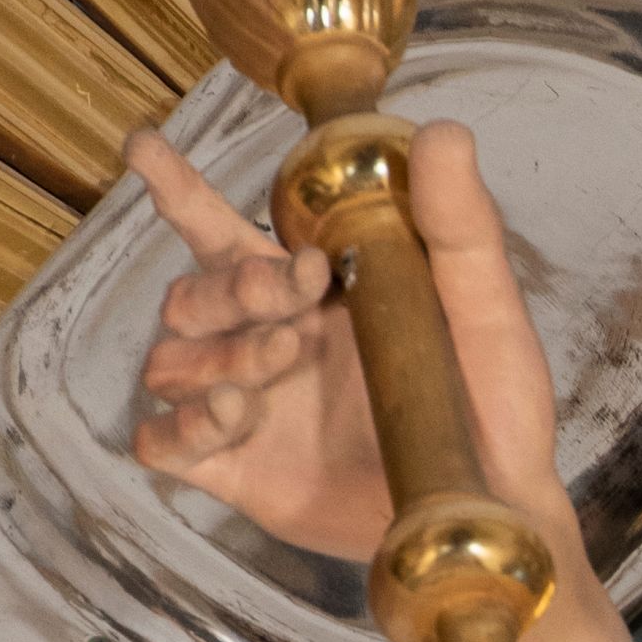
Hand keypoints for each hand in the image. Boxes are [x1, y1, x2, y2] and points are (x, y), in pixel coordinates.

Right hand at [130, 118, 563, 562]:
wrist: (493, 508)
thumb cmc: (494, 407)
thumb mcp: (485, 308)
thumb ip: (459, 226)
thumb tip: (443, 134)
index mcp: (314, 295)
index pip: (226, 232)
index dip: (180, 190)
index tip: (147, 151)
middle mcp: (272, 343)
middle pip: (192, 295)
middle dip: (229, 289)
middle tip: (290, 299)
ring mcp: (252, 408)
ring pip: (171, 361)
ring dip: (212, 354)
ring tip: (279, 362)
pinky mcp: (241, 471)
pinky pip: (162, 443)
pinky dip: (179, 425)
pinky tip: (233, 416)